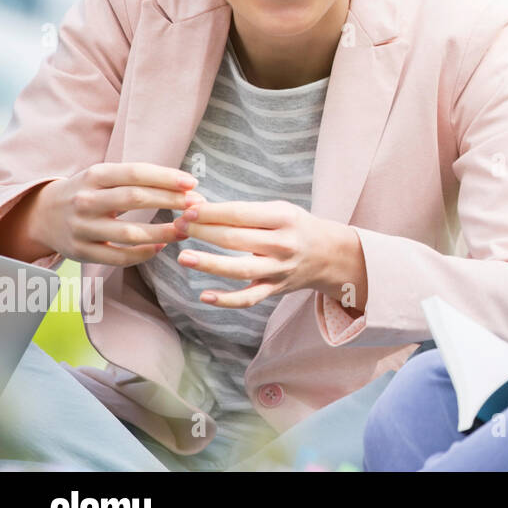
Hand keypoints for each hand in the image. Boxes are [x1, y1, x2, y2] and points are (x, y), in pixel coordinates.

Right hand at [28, 163, 203, 266]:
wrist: (42, 215)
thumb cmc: (88, 192)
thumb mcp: (104, 177)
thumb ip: (138, 179)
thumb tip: (186, 185)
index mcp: (94, 176)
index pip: (135, 173)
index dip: (166, 178)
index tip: (192, 183)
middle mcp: (86, 200)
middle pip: (134, 199)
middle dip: (170, 201)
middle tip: (197, 206)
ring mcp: (82, 228)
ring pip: (129, 233)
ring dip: (163, 232)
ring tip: (186, 229)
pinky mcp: (81, 252)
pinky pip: (118, 257)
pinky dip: (143, 254)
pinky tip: (160, 247)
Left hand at [173, 200, 366, 309]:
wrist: (328, 254)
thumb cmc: (294, 227)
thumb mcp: (277, 210)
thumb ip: (241, 211)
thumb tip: (196, 207)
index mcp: (284, 218)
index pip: (241, 214)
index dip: (211, 212)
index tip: (187, 210)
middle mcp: (283, 244)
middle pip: (236, 239)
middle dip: (203, 232)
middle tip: (178, 227)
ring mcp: (279, 269)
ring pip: (240, 269)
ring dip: (209, 263)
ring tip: (183, 257)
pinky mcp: (275, 289)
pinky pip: (249, 298)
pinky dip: (227, 300)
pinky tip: (204, 296)